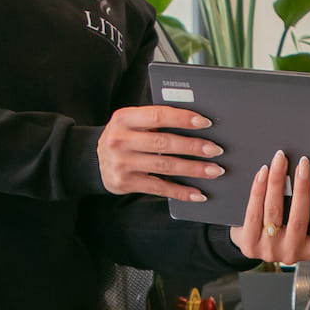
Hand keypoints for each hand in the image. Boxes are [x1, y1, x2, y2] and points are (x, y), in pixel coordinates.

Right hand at [97, 104, 222, 198]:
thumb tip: (196, 123)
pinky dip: (180, 192)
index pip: (157, 115)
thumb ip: (154, 121)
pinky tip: (197, 193)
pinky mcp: (124, 183)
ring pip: (164, 166)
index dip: (182, 119)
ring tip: (214, 171)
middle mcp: (120, 140)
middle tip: (216, 150)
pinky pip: (158, 188)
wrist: (92, 160)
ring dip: (193, 170)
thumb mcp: (131, 123)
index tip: (205, 122)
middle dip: (193, 147)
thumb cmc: (124, 137)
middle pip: (163, 143)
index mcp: (124, 118)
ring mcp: (121, 163)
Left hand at [228, 151, 309, 263]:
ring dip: (277, 181)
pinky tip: (264, 173)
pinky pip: (254, 212)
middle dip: (302, 187)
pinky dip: (259, 189)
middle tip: (303, 164)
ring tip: (280, 161)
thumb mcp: (304, 231)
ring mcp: (269, 250)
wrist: (250, 243)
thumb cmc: (284, 230)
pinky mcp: (250, 244)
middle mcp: (291, 253)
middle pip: (299, 219)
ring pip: (275, 211)